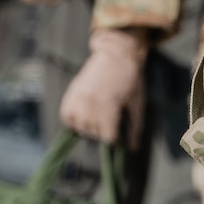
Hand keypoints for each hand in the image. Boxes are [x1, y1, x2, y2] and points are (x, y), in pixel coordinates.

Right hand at [61, 28, 146, 144]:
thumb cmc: (130, 80)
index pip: (107, 137)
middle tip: (110, 119)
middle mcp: (90, 103)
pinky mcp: (71, 94)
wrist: (116, 54)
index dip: (114, 136)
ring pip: (80, 127)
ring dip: (89, 127)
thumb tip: (133, 149)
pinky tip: (84, 115)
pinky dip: (73, 120)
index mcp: (108, 106)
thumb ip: (135, 128)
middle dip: (103, 130)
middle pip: (93, 133)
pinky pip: (66, 117)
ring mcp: (78, 98)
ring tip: (98, 116)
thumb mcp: (137, 104)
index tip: (118, 130)